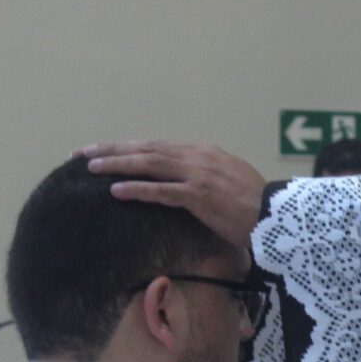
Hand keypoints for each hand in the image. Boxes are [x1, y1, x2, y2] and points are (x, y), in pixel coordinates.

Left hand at [79, 141, 265, 249]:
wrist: (277, 215)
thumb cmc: (256, 206)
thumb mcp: (229, 182)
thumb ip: (205, 177)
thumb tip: (184, 183)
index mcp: (204, 152)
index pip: (158, 146)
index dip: (128, 147)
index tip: (104, 151)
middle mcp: (198, 156)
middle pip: (147, 149)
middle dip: (112, 150)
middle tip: (83, 153)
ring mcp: (198, 174)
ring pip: (149, 164)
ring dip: (118, 165)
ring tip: (90, 168)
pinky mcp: (200, 195)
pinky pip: (161, 190)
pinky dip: (137, 189)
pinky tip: (116, 191)